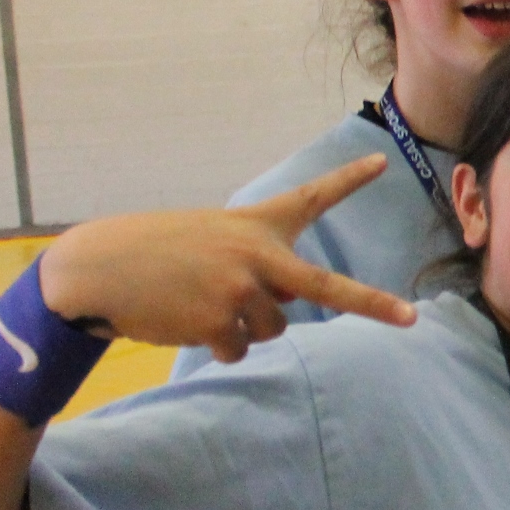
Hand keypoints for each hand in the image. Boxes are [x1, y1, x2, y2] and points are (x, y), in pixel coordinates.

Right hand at [37, 156, 416, 363]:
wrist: (98, 269)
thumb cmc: (156, 254)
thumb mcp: (213, 243)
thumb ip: (258, 266)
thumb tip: (288, 306)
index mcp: (256, 225)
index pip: (310, 197)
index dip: (349, 179)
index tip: (385, 160)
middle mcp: (258, 253)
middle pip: (327, 287)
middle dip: (373, 305)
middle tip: (410, 319)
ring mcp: (242, 287)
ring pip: (272, 329)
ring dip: (243, 327)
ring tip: (200, 303)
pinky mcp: (222, 320)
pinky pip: (239, 349)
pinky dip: (218, 345)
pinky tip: (186, 320)